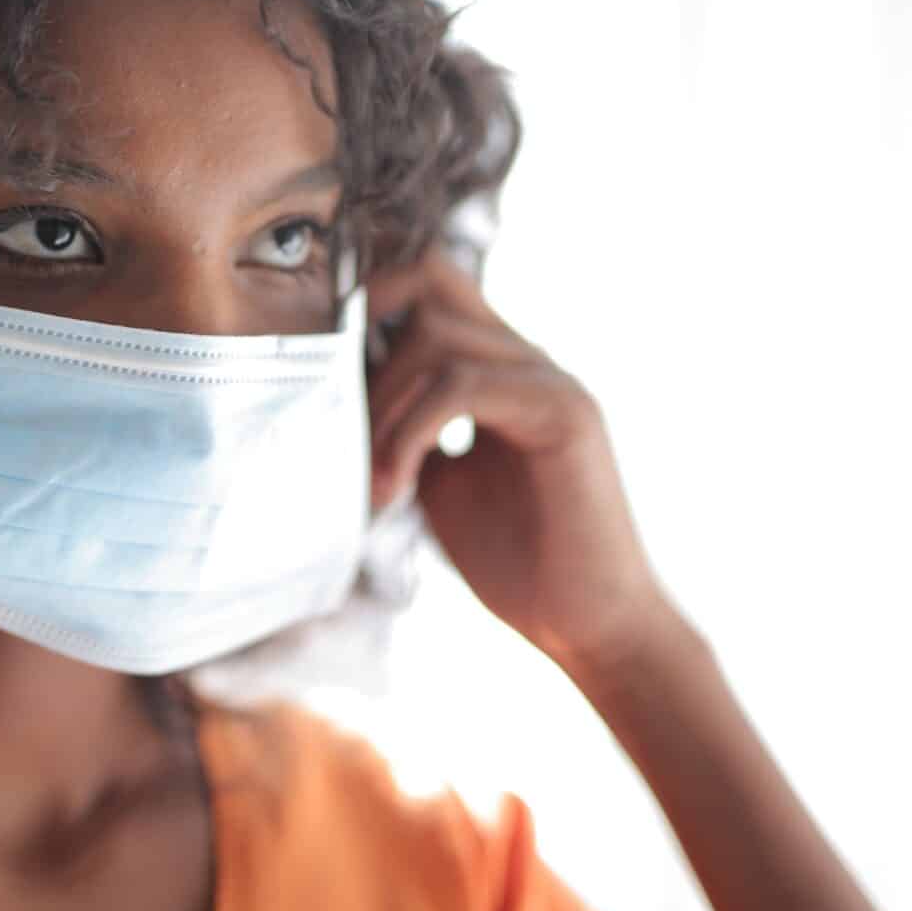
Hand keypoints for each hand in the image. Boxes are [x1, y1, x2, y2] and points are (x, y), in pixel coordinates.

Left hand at [365, 244, 668, 668]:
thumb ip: (408, 433)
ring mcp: (550, 379)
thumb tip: (338, 408)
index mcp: (500, 369)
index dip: (368, 304)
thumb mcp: (440, 484)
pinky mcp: (565, 412)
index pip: (429, 284)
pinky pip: (462, 385)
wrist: (589, 628)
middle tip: (338, 427)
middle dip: (364, 347)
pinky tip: (395, 488)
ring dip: (381, 408)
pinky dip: (409, 432)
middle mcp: (528, 360)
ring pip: (436, 337)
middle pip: (428, 282)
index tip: (322, 376)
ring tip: (373, 482)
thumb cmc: (518, 565)